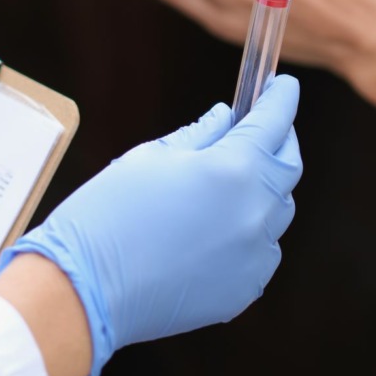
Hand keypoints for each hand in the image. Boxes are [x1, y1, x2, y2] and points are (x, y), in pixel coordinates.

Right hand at [2, 80, 301, 375]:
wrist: (87, 288)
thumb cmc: (109, 213)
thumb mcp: (150, 158)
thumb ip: (200, 136)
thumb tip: (226, 119)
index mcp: (234, 169)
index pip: (274, 122)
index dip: (281, 99)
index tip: (283, 86)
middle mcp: (255, 212)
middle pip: (288, 169)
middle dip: (280, 143)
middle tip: (263, 131)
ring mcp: (254, 256)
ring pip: (277, 214)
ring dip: (262, 193)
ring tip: (227, 187)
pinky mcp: (245, 290)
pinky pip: (260, 253)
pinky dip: (248, 236)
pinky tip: (214, 233)